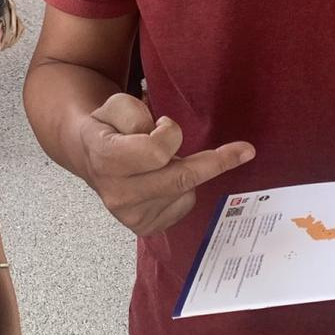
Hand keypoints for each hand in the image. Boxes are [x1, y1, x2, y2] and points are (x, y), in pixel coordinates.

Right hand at [78, 93, 254, 236]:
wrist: (89, 158)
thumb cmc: (108, 128)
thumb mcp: (115, 105)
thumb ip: (136, 113)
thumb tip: (165, 140)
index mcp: (106, 159)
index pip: (157, 151)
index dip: (169, 132)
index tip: (164, 123)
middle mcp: (118, 194)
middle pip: (181, 178)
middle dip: (214, 161)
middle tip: (246, 150)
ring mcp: (131, 217)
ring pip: (185, 192)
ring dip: (185, 171)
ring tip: (160, 162)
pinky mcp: (144, 228)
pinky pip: (183, 206)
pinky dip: (183, 190)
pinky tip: (164, 180)